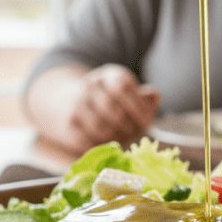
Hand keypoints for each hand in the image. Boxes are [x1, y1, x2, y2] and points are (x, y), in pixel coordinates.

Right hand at [46, 64, 160, 154]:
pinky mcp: (67, 123)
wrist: (70, 103)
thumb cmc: (111, 102)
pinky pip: (85, 140)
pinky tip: (105, 144)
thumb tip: (154, 96)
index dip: (137, 106)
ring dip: (114, 137)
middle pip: (111, 107)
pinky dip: (98, 145)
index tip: (147, 123)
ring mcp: (75, 104)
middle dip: (127, 125)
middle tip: (134, 134)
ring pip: (98, 126)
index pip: (122, 85)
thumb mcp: (128, 94)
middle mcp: (90, 85)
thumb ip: (144, 98)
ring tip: (121, 139)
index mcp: (109, 75)